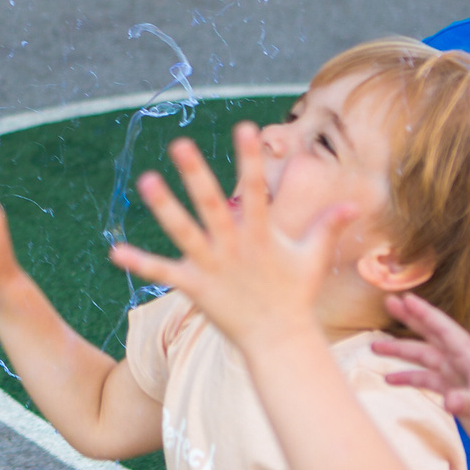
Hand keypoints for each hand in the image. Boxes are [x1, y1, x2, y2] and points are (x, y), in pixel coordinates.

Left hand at [107, 125, 351, 353]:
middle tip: (178, 144)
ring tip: (145, 180)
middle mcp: (234, 247)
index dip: (250, 158)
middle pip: (212, 204)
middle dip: (196, 174)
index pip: (257, 189)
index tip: (244, 126)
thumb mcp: (313, 257)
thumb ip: (328, 226)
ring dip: (164, 206)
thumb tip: (354, 205)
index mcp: (262, 235)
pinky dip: (140, 262)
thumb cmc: (295, 296)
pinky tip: (114, 250)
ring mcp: (213, 267)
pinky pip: (163, 272)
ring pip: (184, 231)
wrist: (280, 342)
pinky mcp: (196, 288)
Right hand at [371, 291, 469, 460]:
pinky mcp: (452, 392)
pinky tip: (390, 380)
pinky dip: (407, 377)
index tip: (407, 298)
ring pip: (424, 357)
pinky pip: (424, 379)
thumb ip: (468, 403)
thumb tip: (448, 400)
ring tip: (374, 346)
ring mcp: (456, 377)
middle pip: (432, 336)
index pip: (445, 331)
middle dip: (410, 320)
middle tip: (389, 303)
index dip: (426, 314)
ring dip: (401, 351)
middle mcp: (461, 363)